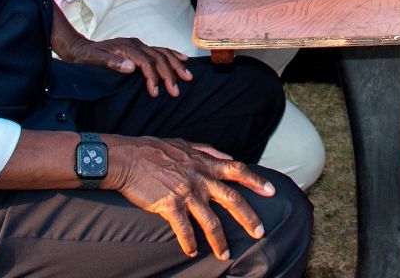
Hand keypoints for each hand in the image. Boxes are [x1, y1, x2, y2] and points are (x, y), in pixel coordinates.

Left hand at [57, 35, 192, 96]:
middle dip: (169, 74)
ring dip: (176, 65)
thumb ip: (112, 63)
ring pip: (163, 53)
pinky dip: (172, 55)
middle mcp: (136, 44)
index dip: (153, 77)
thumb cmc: (86, 57)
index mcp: (127, 47)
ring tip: (187, 77)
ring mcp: (139, 45)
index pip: (146, 62)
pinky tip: (182, 59)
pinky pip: (160, 50)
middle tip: (175, 91)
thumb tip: (130, 67)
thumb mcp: (94, 60)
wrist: (80, 48)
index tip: (156, 93)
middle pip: (158, 58)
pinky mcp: (139, 47)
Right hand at [109, 135, 274, 259]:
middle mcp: (200, 179)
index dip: (256, 180)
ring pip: (211, 220)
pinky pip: (184, 229)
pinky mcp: (170, 206)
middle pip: (232, 199)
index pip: (238, 170)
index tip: (271, 190)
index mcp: (205, 164)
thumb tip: (226, 157)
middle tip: (260, 232)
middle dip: (248, 217)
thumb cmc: (154, 150)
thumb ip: (207, 152)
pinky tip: (192, 251)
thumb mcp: (185, 144)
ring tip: (225, 254)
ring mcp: (186, 193)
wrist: (128, 158)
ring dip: (219, 240)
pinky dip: (189, 242)